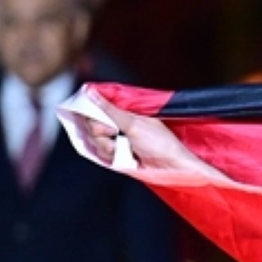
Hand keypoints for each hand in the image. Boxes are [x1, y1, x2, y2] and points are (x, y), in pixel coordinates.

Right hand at [75, 96, 222, 179]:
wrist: (171, 169)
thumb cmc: (161, 144)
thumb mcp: (134, 123)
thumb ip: (110, 110)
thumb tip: (91, 92)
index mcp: (123, 113)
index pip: (95, 108)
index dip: (92, 115)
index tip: (102, 122)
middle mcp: (117, 125)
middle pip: (90, 126)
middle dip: (101, 133)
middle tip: (116, 135)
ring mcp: (115, 141)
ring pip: (94, 142)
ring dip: (108, 147)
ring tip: (125, 149)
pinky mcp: (115, 156)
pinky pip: (100, 155)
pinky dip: (110, 157)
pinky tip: (123, 157)